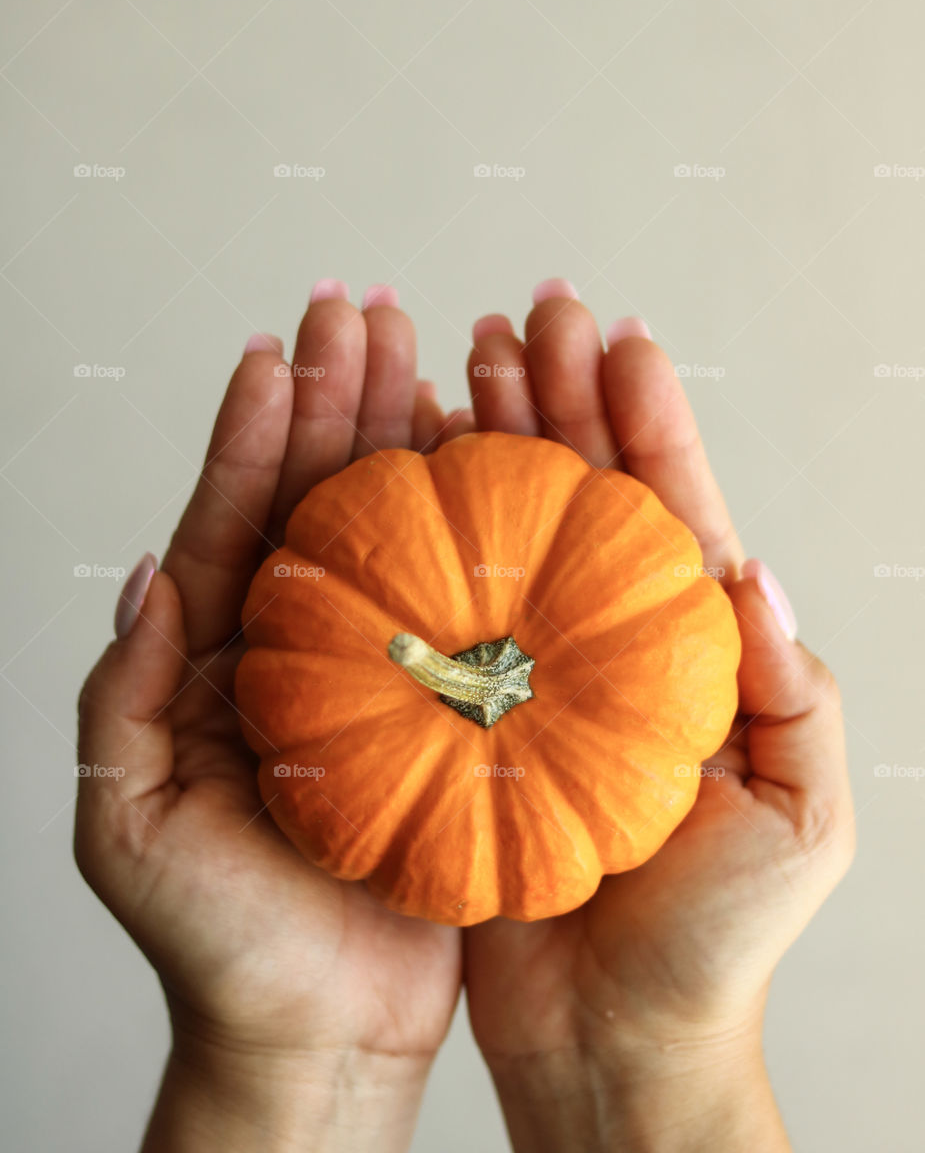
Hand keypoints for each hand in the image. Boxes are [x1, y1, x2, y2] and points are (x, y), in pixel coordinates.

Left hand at [75, 282, 469, 1151]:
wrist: (314, 1029)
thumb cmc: (214, 938)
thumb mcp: (128, 818)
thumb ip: (125, 692)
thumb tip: (148, 569)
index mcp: (217, 660)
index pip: (233, 522)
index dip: (253, 434)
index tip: (279, 350)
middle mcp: (296, 649)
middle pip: (315, 501)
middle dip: (337, 402)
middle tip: (365, 313)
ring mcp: (372, 674)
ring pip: (388, 535)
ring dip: (404, 440)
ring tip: (428, 352)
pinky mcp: (437, 711)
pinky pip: (454, 603)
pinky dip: (465, 528)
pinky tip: (482, 460)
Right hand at [462, 282, 855, 1150]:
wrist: (620, 1035)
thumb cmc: (721, 937)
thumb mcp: (802, 815)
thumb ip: (793, 687)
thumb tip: (752, 567)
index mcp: (690, 651)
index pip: (671, 508)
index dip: (648, 419)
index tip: (618, 336)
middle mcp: (608, 644)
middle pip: (585, 494)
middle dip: (561, 398)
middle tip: (525, 317)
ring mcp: (537, 672)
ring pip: (512, 532)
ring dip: (492, 441)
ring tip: (463, 361)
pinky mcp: (471, 716)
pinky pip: (448, 606)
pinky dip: (429, 533)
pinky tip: (406, 471)